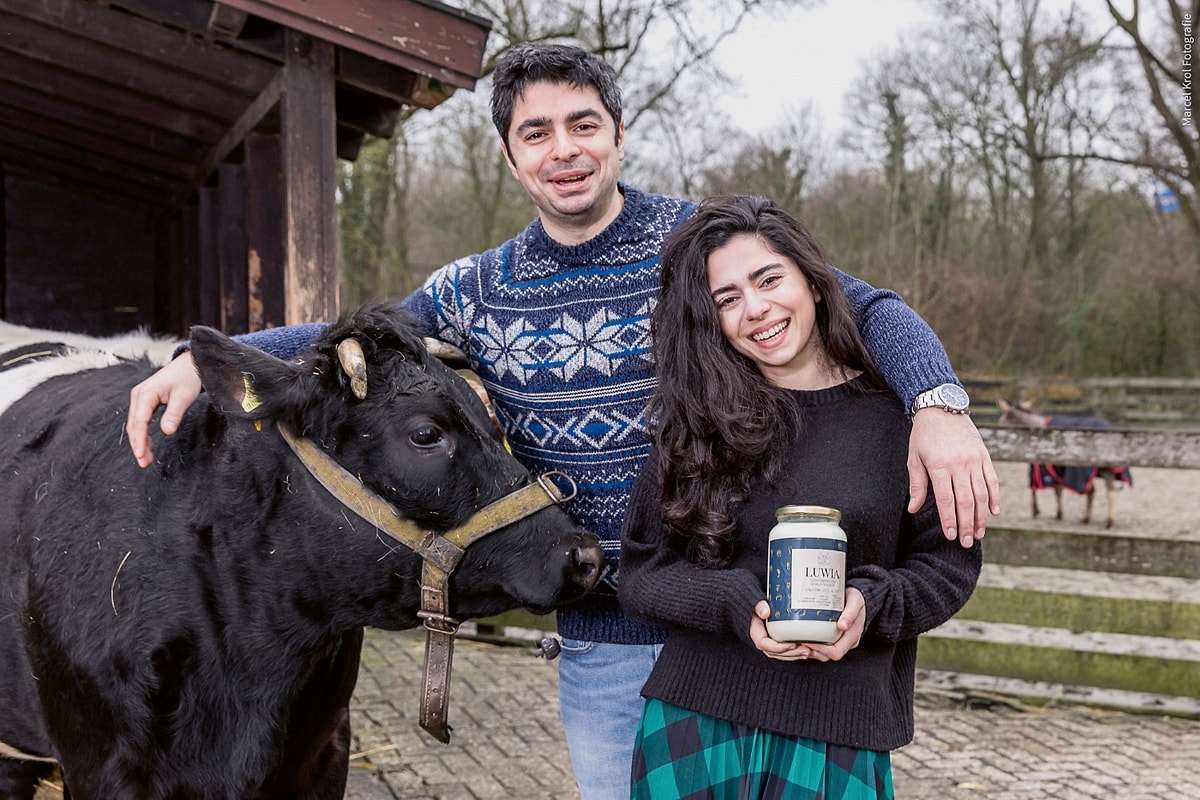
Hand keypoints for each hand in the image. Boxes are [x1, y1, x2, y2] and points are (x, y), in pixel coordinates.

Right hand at [126, 353, 202, 467]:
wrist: (190, 364)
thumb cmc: (188, 378)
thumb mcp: (184, 396)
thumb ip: (174, 414)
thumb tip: (166, 432)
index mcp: (145, 394)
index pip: (138, 422)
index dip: (139, 441)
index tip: (142, 456)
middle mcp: (138, 395)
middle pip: (133, 425)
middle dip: (137, 445)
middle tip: (144, 463)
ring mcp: (140, 397)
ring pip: (135, 424)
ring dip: (139, 441)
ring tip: (146, 459)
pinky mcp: (146, 400)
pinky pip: (141, 420)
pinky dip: (143, 433)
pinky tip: (147, 445)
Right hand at [749, 601, 813, 661]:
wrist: (760, 608)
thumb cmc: (759, 607)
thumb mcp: (758, 604)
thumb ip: (760, 607)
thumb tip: (765, 612)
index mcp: (756, 632)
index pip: (764, 644)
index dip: (778, 647)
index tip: (792, 645)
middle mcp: (762, 641)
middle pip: (774, 652)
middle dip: (791, 653)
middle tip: (805, 650)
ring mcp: (769, 644)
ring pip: (780, 655)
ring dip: (794, 655)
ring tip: (808, 652)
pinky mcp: (776, 644)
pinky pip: (783, 654)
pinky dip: (794, 654)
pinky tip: (804, 652)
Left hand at [805, 588, 864, 662]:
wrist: (858, 596)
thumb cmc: (856, 599)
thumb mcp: (856, 601)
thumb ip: (850, 613)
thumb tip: (842, 626)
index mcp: (852, 636)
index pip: (836, 652)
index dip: (821, 649)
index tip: (809, 641)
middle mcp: (846, 641)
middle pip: (827, 655)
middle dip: (812, 650)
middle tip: (800, 640)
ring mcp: (840, 640)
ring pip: (823, 653)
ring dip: (811, 649)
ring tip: (799, 640)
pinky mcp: (835, 638)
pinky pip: (823, 647)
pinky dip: (813, 645)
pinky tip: (804, 637)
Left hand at [907, 409, 999, 546]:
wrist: (942, 407)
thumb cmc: (923, 435)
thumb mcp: (914, 458)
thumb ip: (917, 485)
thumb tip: (913, 509)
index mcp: (939, 466)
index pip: (947, 500)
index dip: (949, 520)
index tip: (951, 536)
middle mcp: (960, 464)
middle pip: (966, 501)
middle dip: (967, 525)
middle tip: (967, 543)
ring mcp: (974, 460)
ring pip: (981, 494)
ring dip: (981, 516)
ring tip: (979, 533)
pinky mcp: (984, 456)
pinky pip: (992, 480)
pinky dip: (994, 497)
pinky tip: (993, 512)